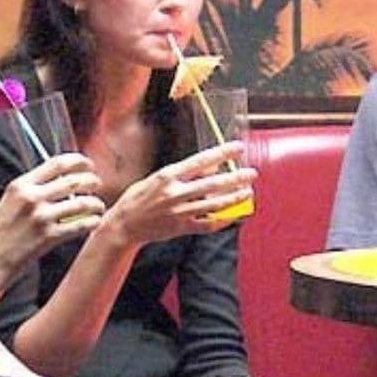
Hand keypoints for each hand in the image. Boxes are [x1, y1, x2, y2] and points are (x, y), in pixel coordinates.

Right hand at [0, 152, 104, 287]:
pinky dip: (92, 222)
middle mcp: (31, 197)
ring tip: (99, 206)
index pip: (57, 163)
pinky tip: (94, 221)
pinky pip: (79, 225)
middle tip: (97, 184)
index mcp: (21, 185)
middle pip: (73, 180)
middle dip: (92, 181)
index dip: (78, 161)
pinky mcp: (48, 237)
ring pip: (81, 203)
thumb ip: (33, 188)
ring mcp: (41, 217)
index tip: (88, 164)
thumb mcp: (10, 201)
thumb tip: (61, 179)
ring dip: (95, 203)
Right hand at [103, 140, 256, 246]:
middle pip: (213, 184)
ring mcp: (179, 212)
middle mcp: (174, 194)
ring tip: (247, 192)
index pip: (201, 161)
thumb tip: (207, 168)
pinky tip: (233, 215)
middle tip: (252, 173)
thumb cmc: (138, 198)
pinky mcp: (181, 228)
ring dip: (234, 198)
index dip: (222, 154)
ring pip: (214, 205)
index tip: (238, 148)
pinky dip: (222, 220)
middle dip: (235, 178)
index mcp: (167, 176)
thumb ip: (181, 174)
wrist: (124, 225)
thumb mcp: (155, 178)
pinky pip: (207, 225)